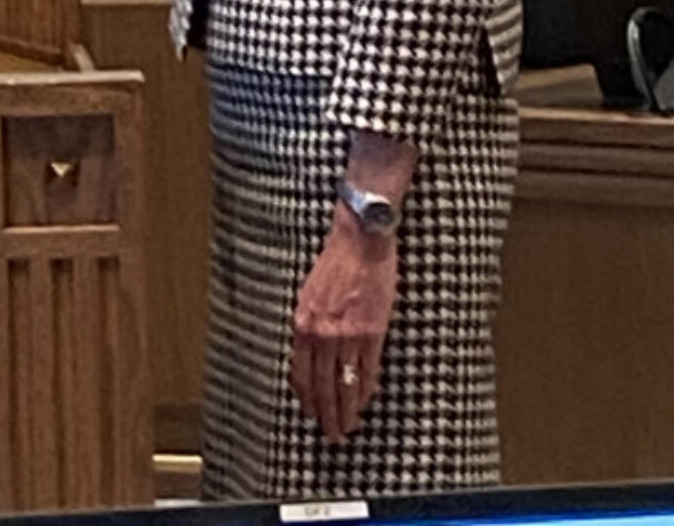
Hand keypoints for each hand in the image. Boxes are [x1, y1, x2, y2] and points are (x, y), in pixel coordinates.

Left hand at [290, 204, 397, 441]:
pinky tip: (363, 402)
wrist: (359, 240)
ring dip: (346, 410)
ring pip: (345, 385)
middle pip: (323, 386)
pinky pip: (366, 371)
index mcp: (303, 324)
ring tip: (347, 427)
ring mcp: (348, 335)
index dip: (307, 399)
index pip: (301, 374)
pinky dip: (365, 391)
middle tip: (331, 434)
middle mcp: (323, 334)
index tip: (310, 414)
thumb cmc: (334, 263)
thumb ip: (309, 325)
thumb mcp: (309, 294)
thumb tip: (310, 354)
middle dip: (326, 414)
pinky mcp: (372, 332)